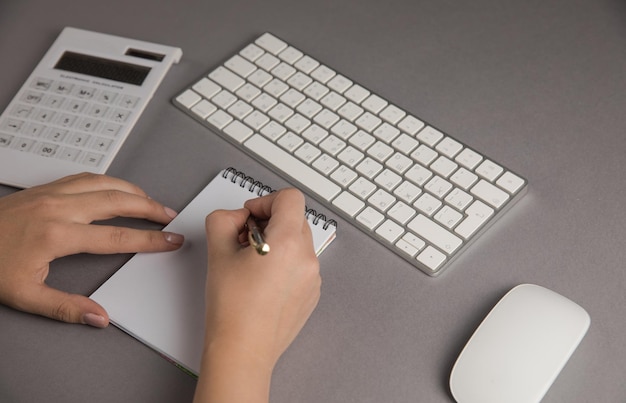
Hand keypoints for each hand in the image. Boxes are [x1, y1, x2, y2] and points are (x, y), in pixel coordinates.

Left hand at [0, 173, 183, 327]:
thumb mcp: (23, 294)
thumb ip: (65, 307)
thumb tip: (99, 317)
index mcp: (58, 235)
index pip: (118, 237)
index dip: (151, 239)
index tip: (171, 240)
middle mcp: (60, 208)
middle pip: (119, 201)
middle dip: (150, 208)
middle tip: (170, 215)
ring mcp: (52, 193)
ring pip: (105, 183)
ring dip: (133, 190)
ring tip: (151, 201)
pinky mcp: (45, 188)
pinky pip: (87, 177)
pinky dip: (110, 181)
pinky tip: (117, 188)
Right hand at [195, 188, 319, 402]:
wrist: (243, 350)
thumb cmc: (232, 308)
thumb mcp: (217, 251)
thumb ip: (223, 220)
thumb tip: (237, 216)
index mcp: (288, 242)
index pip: (290, 198)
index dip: (266, 201)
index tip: (250, 217)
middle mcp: (308, 258)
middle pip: (295, 218)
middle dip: (269, 222)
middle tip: (245, 240)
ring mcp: (313, 277)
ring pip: (298, 242)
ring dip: (277, 242)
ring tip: (252, 264)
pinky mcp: (312, 294)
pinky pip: (302, 264)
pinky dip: (285, 263)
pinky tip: (263, 282)